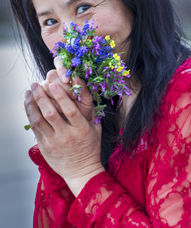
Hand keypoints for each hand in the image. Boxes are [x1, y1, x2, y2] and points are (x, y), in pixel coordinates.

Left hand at [24, 79, 104, 195]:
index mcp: (82, 130)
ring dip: (32, 104)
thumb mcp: (96, 129)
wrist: (81, 171)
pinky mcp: (44, 146)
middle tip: (35, 84)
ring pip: (39, 120)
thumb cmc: (90, 147)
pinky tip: (28, 104)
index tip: (53, 84)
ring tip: (28, 92)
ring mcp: (54, 142)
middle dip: (41, 96)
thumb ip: (90, 111)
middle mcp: (67, 135)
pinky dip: (30, 114)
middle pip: (51, 113)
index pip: (70, 110)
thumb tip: (83, 92)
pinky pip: (34, 128)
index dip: (61, 96)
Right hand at [41, 56, 93, 120]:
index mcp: (67, 75)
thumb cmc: (83, 113)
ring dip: (54, 96)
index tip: (68, 80)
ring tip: (65, 108)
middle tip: (72, 97)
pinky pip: (36, 97)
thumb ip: (83, 89)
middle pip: (51, 74)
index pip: (59, 61)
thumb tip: (76, 77)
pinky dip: (44, 103)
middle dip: (61, 85)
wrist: (77, 128)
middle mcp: (55, 80)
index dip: (62, 68)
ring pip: (44, 86)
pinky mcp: (38, 100)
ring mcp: (45, 89)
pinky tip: (52, 110)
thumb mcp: (87, 101)